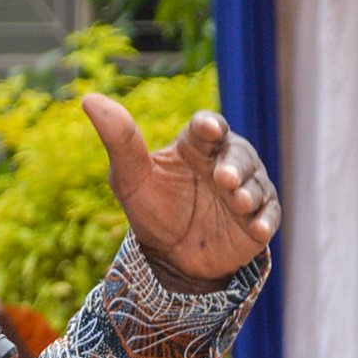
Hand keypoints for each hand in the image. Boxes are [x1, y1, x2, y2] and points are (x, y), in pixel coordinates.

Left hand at [82, 93, 278, 292]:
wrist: (171, 258)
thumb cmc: (151, 209)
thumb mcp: (130, 178)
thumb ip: (119, 141)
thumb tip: (89, 99)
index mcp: (197, 146)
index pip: (209, 127)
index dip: (210, 127)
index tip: (208, 130)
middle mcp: (226, 162)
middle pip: (238, 154)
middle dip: (234, 165)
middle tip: (224, 179)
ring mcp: (247, 190)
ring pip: (256, 184)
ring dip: (249, 192)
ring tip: (239, 202)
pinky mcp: (258, 219)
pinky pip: (268, 216)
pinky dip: (265, 221)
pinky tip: (258, 229)